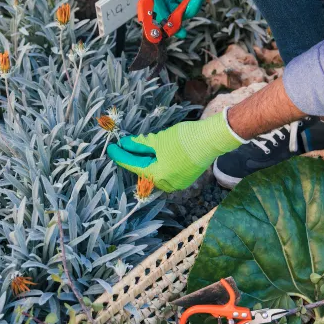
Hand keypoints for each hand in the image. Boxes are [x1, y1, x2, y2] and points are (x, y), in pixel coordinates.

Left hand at [107, 110, 242, 191]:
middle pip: (144, 170)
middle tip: (124, 147)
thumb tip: (125, 144)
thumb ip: (140, 144)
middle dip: (134, 158)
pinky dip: (159, 162)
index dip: (121, 156)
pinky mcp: (185, 178)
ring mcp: (177, 183)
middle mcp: (166, 184)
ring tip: (139, 147)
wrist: (212, 139)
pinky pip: (166, 171)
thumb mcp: (158, 140)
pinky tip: (155, 152)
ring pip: (156, 171)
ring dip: (147, 160)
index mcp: (158, 176)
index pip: (133, 165)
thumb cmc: (184, 139)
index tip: (111, 149)